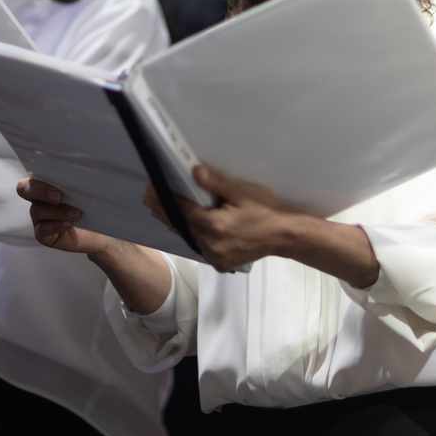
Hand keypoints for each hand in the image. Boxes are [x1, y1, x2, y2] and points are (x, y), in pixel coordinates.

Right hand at [21, 177, 173, 314]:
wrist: (103, 230)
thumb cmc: (95, 203)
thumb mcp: (91, 186)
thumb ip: (85, 173)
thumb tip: (95, 153)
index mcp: (46, 181)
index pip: (32, 171)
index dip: (38, 174)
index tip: (56, 176)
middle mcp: (38, 198)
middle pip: (25, 189)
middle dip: (41, 190)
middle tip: (60, 195)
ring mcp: (39, 217)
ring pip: (38, 210)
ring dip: (58, 211)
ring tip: (77, 213)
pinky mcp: (44, 234)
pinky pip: (42, 229)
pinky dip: (56, 225)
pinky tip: (70, 224)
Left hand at [156, 166, 379, 285]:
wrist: (286, 236)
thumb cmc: (267, 211)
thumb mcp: (243, 192)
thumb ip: (217, 183)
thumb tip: (194, 171)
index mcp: (216, 226)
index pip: (183, 210)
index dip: (166, 198)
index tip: (152, 189)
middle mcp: (212, 245)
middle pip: (182, 225)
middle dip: (164, 211)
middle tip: (149, 199)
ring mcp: (216, 257)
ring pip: (190, 238)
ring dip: (176, 223)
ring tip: (161, 211)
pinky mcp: (221, 263)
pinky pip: (200, 247)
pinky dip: (192, 235)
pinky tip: (185, 226)